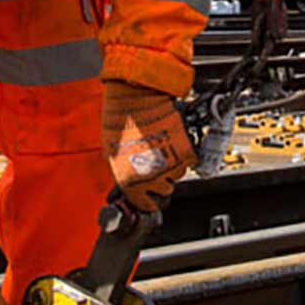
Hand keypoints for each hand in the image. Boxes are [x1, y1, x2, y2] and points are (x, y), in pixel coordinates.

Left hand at [101, 80, 195, 210]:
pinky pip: (190, 161)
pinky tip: (175, 143)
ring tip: (165, 149)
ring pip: (178, 175)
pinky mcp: (186, 154)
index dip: (148, 201)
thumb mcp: (114, 154)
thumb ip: (125, 172)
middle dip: (162, 179)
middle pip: (165, 190)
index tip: (150, 199)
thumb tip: (131, 179)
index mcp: (130, 182)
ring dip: (174, 166)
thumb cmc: (121, 122)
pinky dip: (185, 154)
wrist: (137, 101)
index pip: (144, 204)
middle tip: (158, 165)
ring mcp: (171, 167)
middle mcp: (151, 179)